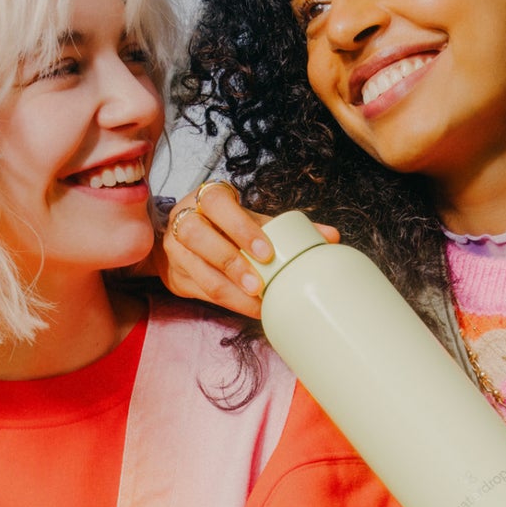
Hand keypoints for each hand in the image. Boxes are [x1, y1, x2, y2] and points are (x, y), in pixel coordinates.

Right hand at [150, 181, 337, 317]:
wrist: (185, 241)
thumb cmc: (225, 227)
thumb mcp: (250, 220)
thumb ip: (286, 227)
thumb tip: (330, 237)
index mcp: (206, 199)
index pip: (218, 204)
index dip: (241, 228)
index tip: (267, 252)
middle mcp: (184, 221)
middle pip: (198, 236)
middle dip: (232, 263)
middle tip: (259, 285)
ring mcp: (175, 249)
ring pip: (198, 269)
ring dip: (230, 290)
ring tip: (257, 303)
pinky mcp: (175, 275)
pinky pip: (200, 290)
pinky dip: (227, 301)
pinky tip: (248, 308)